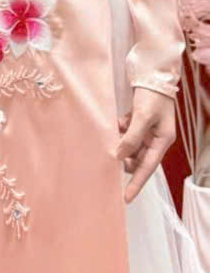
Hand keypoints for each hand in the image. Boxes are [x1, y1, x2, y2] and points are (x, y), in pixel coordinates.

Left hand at [115, 88, 175, 202]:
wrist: (153, 74)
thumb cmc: (152, 96)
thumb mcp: (143, 117)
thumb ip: (131, 138)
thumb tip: (120, 156)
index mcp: (162, 141)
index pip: (147, 168)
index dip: (136, 184)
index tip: (125, 198)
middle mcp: (155, 139)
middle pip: (137, 158)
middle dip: (124, 157)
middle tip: (111, 153)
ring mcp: (147, 131)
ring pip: (130, 145)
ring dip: (121, 142)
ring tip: (115, 132)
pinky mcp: (139, 122)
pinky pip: (127, 132)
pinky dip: (121, 129)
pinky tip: (118, 121)